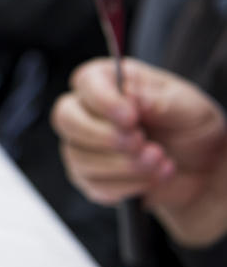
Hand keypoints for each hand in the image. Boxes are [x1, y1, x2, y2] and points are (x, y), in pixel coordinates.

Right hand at [51, 59, 226, 246]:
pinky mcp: (90, 177)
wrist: (202, 167)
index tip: (131, 118)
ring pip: (79, 157)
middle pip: (65, 118)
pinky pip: (94, 185)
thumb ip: (159, 99)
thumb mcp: (188, 107)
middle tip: (140, 143)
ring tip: (159, 161)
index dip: (103, 101)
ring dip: (123, 165)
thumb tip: (130, 96)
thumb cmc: (192, 127)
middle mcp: (89, 111)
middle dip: (103, 136)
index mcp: (111, 81)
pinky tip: (153, 177)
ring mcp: (83, 145)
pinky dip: (128, 185)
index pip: (86, 82)